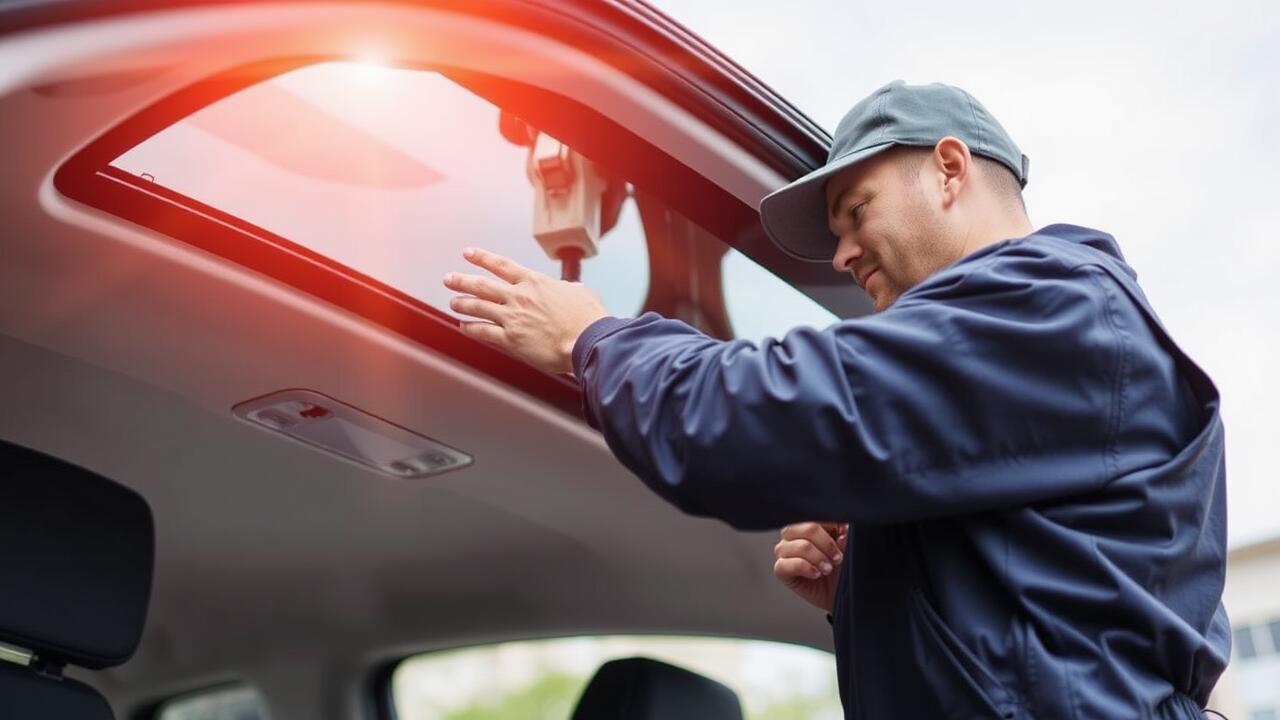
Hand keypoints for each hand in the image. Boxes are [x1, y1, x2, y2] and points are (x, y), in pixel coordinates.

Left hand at [442, 247, 608, 374]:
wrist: (587, 341)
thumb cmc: (588, 319)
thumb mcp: (579, 291)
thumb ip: (564, 288)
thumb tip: (563, 288)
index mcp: (534, 282)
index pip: (501, 265)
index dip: (482, 258)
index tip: (468, 253)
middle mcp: (519, 297)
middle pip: (482, 285)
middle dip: (462, 280)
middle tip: (449, 279)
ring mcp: (512, 318)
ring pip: (478, 307)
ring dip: (462, 303)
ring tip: (453, 302)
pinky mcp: (511, 340)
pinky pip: (483, 332)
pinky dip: (471, 328)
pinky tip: (464, 327)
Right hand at [773, 522, 847, 612]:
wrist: (838, 593)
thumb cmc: (840, 568)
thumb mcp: (847, 549)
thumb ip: (844, 536)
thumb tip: (843, 529)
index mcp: (808, 523)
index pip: (814, 515)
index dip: (831, 526)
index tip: (844, 538)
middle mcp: (792, 534)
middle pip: (805, 527)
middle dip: (825, 543)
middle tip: (837, 558)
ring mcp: (784, 551)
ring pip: (798, 546)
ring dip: (817, 558)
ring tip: (828, 569)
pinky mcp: (781, 569)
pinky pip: (786, 564)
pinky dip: (805, 568)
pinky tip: (816, 574)